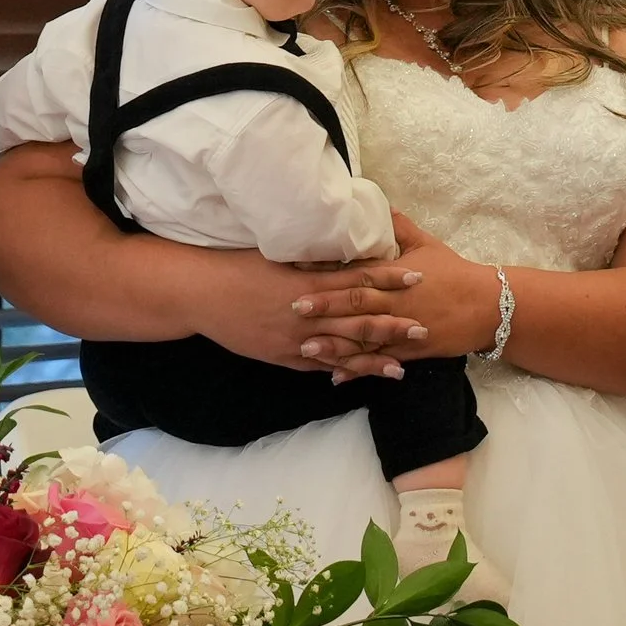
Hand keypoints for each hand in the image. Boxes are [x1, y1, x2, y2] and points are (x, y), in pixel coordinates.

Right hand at [187, 246, 426, 378]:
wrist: (201, 293)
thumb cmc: (238, 266)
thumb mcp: (278, 254)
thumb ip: (312, 256)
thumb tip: (343, 247)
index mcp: (308, 282)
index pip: (358, 279)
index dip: (390, 279)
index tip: (417, 276)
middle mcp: (307, 313)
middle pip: (358, 320)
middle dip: (392, 325)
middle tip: (424, 329)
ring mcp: (295, 339)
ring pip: (342, 350)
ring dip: (373, 359)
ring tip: (401, 367)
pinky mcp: (282, 356)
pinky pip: (317, 366)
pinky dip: (339, 371)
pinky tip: (357, 377)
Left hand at [291, 215, 494, 373]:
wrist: (488, 306)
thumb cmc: (455, 272)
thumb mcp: (426, 244)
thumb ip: (399, 227)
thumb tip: (379, 204)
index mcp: (396, 274)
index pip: (358, 270)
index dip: (329, 270)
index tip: (301, 269)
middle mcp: (396, 301)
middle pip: (356, 303)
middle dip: (325, 306)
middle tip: (294, 308)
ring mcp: (402, 328)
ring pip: (364, 337)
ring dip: (335, 344)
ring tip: (305, 348)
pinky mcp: (410, 351)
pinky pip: (380, 362)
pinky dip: (359, 370)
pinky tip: (336, 377)